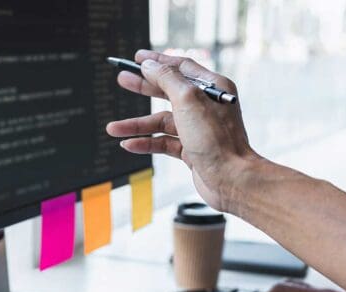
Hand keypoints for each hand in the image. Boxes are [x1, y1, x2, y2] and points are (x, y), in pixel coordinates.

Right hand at [106, 49, 259, 212]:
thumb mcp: (187, 99)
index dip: (157, 62)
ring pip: (161, 121)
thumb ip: (166, 79)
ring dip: (137, 125)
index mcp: (212, 87)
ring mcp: (198, 129)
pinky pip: (163, 142)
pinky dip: (146, 143)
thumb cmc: (216, 139)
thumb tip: (149, 65)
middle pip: (168, 91)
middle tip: (122, 80)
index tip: (138, 58)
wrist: (231, 179)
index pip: (181, 67)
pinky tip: (129, 144)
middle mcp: (206, 106)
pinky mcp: (191, 150)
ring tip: (113, 129)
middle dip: (143, 87)